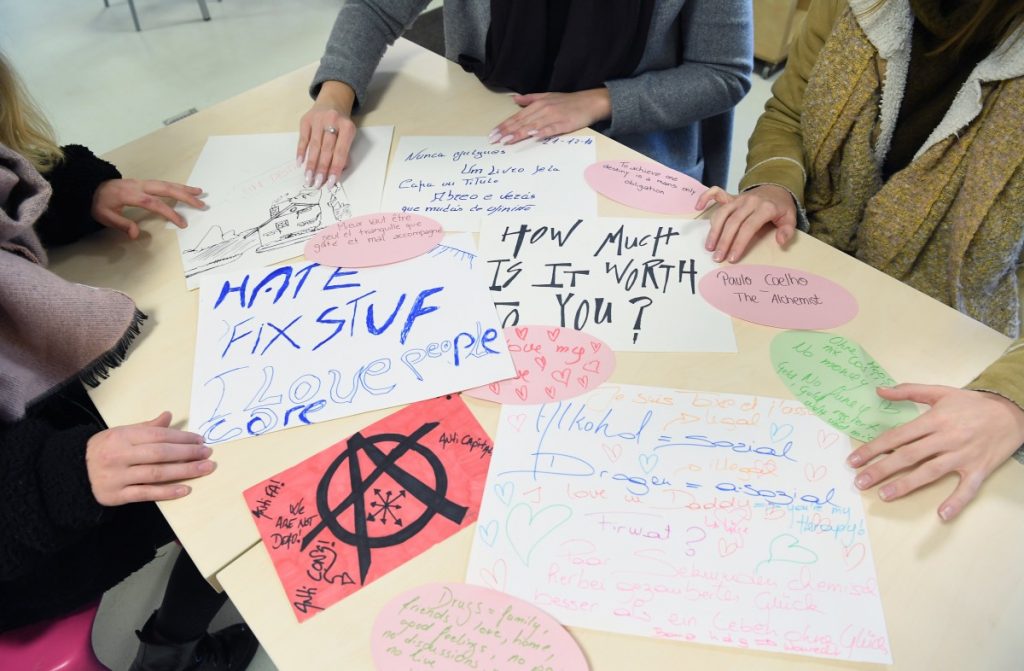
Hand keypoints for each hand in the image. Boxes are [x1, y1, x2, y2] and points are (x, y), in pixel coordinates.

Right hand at [85, 412, 214, 505]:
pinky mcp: (117, 496)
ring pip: (156, 473)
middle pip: (160, 454)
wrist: (73, 473)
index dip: (182, 437)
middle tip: (207, 454)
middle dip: (187, 453)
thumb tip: (169, 416)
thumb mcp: (121, 433)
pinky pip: (146, 493)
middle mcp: (120, 455)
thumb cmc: (103, 450)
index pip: (158, 435)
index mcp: (122, 436)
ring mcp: (118, 476)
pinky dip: (167, 492)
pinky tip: (185, 489)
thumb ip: (146, 427)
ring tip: (204, 469)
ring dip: (184, 471)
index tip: (200, 440)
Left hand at [92, 179, 204, 238]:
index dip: (169, 212)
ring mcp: (142, 182)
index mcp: (131, 195)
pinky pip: (162, 183)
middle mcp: (139, 186)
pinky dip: (176, 186)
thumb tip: (136, 234)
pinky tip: (185, 189)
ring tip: (200, 192)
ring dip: (183, 188)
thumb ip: (121, 224)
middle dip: (184, 196)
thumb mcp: (104, 216)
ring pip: (166, 183)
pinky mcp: (143, 183)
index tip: (182, 223)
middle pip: (165, 189)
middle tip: (200, 203)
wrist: (89, 186)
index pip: (154, 203)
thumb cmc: (97, 203)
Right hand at [297, 80, 356, 189]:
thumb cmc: (341, 124)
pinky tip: (299, 163)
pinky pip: (303, 139)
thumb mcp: (348, 135)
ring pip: (314, 146)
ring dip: (310, 164)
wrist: (332, 101)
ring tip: (308, 178)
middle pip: (326, 150)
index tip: (331, 183)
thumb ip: (344, 152)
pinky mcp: (306, 120)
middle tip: (317, 184)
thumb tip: (337, 173)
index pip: (341, 152)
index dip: (335, 169)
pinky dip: (300, 152)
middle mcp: (332, 121)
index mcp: (347, 127)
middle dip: (321, 169)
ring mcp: (318, 119)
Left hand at [489, 89, 611, 144]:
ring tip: (506, 141)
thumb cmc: (568, 101)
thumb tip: (514, 99)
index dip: (504, 125)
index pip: (516, 117)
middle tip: (494, 140)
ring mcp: (553, 116)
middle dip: (506, 131)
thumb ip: (530, 99)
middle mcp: (542, 109)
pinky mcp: (564, 124)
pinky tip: (532, 136)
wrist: (590, 102)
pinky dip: (541, 132)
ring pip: (532, 126)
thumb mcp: (547, 96)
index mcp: (537, 104)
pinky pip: (550, 129)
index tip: (492, 134)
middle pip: (521, 122)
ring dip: (518, 133)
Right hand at [697, 184, 796, 262]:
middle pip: (733, 222)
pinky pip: (715, 193)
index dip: (739, 243)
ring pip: (722, 213)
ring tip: (709, 247)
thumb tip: (780, 242)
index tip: (732, 258)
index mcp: (765, 208)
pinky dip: (705, 198)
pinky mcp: (731, 196)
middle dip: (724, 242)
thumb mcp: (790, 218)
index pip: (749, 227)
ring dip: (714, 230)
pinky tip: (697, 208)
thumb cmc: (781, 208)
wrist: (777, 188)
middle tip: (717, 257)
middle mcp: (749, 202)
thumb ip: (787, 231)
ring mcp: (739, 198)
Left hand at [847, 385, 1023, 520]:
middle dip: (882, 469)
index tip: (854, 460)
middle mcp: (946, 438)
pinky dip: (956, 502)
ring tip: (884, 495)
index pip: (897, 436)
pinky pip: (967, 489)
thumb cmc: (973, 403)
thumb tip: (879, 390)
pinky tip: (942, 515)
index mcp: (934, 420)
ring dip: (906, 485)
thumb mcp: (940, 392)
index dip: (874, 448)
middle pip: (908, 455)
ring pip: (930, 472)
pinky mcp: (979, 469)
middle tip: (860, 482)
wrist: (1013, 412)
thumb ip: (908, 391)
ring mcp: (962, 455)